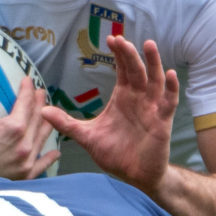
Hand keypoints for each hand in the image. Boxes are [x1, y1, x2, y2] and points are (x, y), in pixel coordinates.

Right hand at [0, 76, 60, 180]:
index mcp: (13, 127)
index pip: (26, 102)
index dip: (27, 89)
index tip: (27, 81)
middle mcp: (25, 144)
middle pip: (38, 118)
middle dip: (39, 103)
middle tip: (40, 94)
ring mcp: (26, 162)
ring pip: (42, 137)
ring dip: (46, 123)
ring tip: (47, 115)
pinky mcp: (24, 176)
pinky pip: (42, 164)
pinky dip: (49, 156)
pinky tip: (54, 151)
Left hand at [41, 35, 177, 193]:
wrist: (134, 176)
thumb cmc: (115, 154)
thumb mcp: (87, 137)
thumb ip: (67, 124)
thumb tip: (43, 111)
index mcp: (123, 97)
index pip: (123, 70)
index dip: (119, 54)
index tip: (111, 39)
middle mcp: (139, 98)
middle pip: (136, 70)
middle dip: (130, 54)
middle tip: (121, 39)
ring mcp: (152, 108)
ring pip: (155, 80)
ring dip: (154, 63)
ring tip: (149, 45)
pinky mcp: (162, 121)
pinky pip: (169, 102)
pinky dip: (172, 88)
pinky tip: (171, 74)